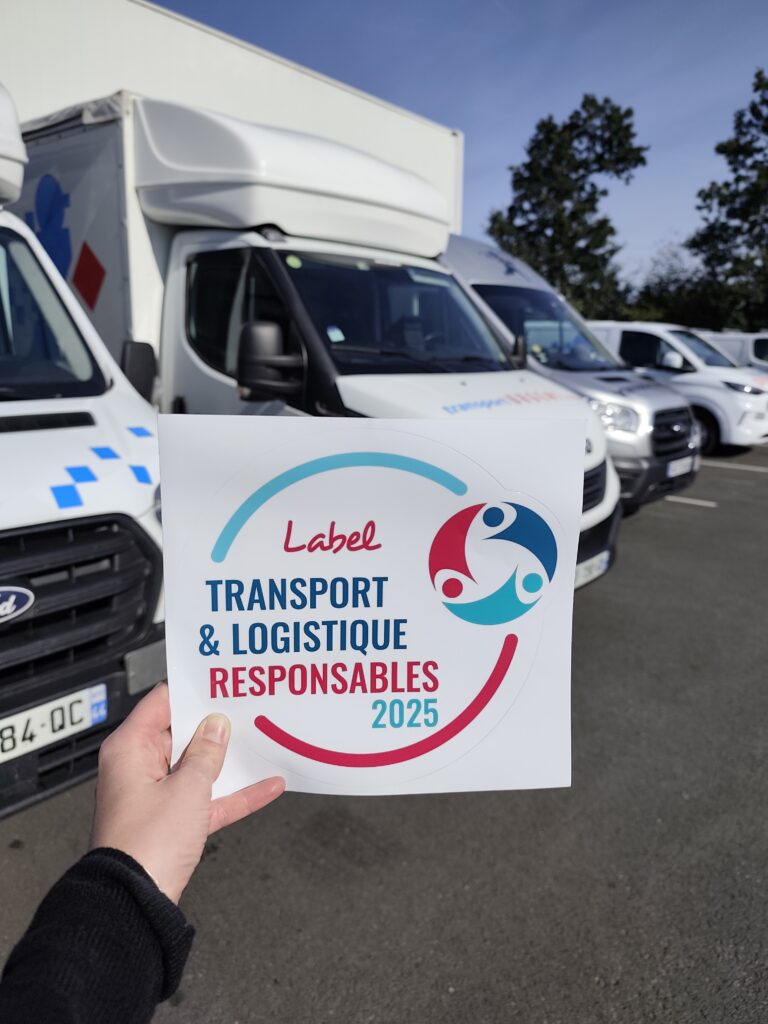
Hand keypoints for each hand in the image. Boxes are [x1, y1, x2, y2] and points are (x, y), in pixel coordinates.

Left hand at [90, 683, 283, 902]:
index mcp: (130, 749)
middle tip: (246, 707)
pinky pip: (207, 800)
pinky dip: (234, 794)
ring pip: (198, 768)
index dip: (192, 691)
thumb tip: (215, 726)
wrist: (134, 903)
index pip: (162, 703)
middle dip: (215, 725)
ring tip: (261, 740)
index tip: (220, 682)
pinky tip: (267, 786)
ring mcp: (156, 796)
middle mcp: (139, 769)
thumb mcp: (188, 787)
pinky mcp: (172, 823)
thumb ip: (207, 752)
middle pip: (181, 734)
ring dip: (228, 760)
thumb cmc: (146, 845)